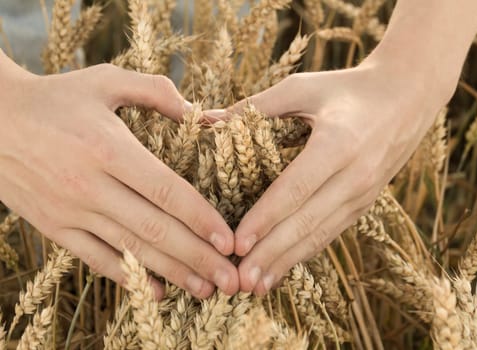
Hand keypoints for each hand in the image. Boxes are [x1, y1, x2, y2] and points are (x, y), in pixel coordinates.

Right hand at [0, 57, 237, 298]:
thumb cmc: (55, 97)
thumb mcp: (105, 81)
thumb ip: (155, 91)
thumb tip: (201, 111)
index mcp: (109, 149)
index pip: (166, 191)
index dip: (201, 219)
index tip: (229, 240)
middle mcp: (91, 185)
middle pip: (155, 229)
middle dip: (197, 258)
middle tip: (230, 280)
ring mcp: (71, 211)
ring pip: (130, 249)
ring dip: (172, 273)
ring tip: (205, 290)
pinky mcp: (55, 227)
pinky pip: (96, 259)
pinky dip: (128, 278)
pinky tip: (156, 292)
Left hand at [221, 62, 448, 294]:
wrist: (407, 98)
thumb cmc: (349, 88)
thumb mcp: (305, 87)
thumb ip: (259, 106)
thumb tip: (210, 120)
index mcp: (339, 143)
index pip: (296, 189)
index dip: (266, 218)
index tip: (237, 244)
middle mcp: (355, 175)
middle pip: (307, 222)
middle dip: (271, 254)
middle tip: (238, 280)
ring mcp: (363, 193)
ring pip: (320, 235)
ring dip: (286, 262)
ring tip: (255, 286)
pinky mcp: (364, 203)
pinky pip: (331, 232)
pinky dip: (305, 253)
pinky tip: (283, 269)